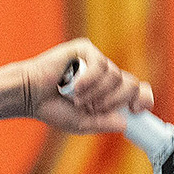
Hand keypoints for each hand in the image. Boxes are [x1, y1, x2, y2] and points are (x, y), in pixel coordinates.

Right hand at [20, 39, 152, 133]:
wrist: (29, 95)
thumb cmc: (52, 108)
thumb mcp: (81, 123)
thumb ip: (103, 123)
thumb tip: (124, 122)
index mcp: (108, 92)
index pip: (137, 91)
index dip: (143, 98)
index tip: (136, 110)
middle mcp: (105, 75)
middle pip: (131, 84)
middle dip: (115, 100)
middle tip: (94, 108)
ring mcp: (96, 61)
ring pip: (115, 76)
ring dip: (97, 93)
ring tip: (77, 98)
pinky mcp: (85, 49)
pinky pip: (100, 65)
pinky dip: (88, 79)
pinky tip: (74, 86)